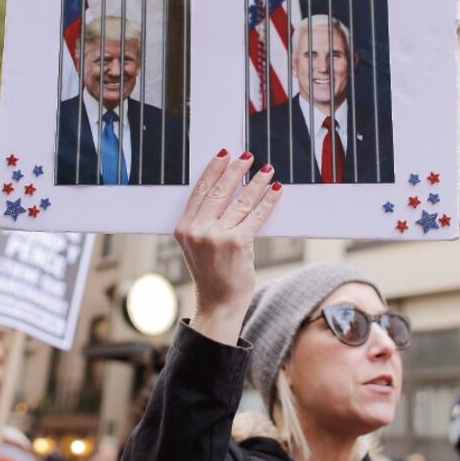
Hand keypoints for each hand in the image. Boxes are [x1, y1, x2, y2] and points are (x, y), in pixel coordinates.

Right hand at [174, 150, 280, 344]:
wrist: (217, 304)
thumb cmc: (211, 276)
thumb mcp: (196, 247)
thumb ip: (203, 223)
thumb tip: (226, 193)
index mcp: (184, 229)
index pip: (200, 191)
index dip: (213, 170)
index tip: (223, 155)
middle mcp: (197, 231)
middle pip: (220, 191)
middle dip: (236, 170)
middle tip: (248, 156)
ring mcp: (216, 236)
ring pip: (240, 201)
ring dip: (256, 182)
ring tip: (267, 170)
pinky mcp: (237, 243)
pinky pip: (255, 215)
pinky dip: (268, 201)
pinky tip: (276, 191)